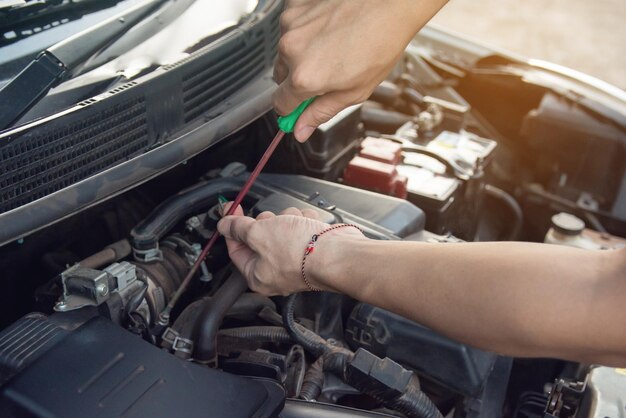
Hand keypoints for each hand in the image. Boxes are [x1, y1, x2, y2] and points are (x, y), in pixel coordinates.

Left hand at [217, 206, 364, 295]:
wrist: (339, 254)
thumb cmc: (300, 251)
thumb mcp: (258, 233)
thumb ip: (237, 228)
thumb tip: (224, 225)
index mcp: (257, 275)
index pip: (235, 248)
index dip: (232, 227)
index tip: (231, 209)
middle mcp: (276, 271)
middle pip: (260, 236)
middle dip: (267, 222)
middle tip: (272, 222)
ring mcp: (296, 260)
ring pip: (282, 228)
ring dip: (288, 219)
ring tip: (297, 224)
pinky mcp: (312, 249)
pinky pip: (301, 227)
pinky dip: (305, 222)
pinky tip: (310, 226)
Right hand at [274, 0, 446, 141]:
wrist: (390, 5)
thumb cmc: (380, 44)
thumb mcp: (353, 92)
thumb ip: (321, 112)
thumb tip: (301, 130)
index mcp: (304, 77)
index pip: (280, 104)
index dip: (292, 110)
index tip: (300, 110)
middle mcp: (291, 50)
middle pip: (280, 77)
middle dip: (297, 80)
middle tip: (325, 76)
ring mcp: (291, 25)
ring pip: (286, 51)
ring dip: (301, 54)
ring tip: (331, 48)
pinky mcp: (295, 6)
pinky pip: (292, 27)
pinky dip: (305, 31)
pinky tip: (328, 30)